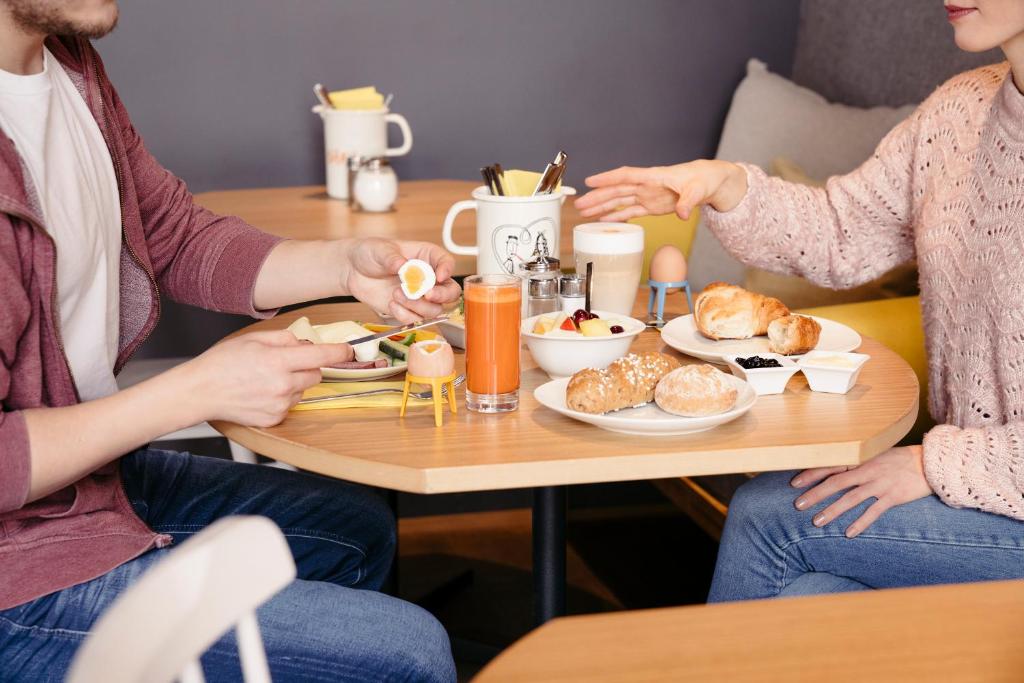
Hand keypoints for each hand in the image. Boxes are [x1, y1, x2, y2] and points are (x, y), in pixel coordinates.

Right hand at [185, 330, 352, 427]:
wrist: (200, 391)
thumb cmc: (222, 363)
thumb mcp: (253, 339)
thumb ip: (285, 338)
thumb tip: (305, 342)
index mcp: (278, 360)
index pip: (322, 356)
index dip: (339, 352)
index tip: (349, 350)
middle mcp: (282, 384)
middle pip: (316, 375)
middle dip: (307, 367)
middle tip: (284, 363)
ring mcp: (279, 405)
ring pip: (303, 391)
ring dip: (294, 384)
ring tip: (266, 380)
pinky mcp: (274, 419)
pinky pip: (291, 405)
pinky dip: (282, 399)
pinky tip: (262, 393)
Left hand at [341, 238, 461, 322]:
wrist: (352, 270)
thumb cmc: (370, 253)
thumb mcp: (380, 250)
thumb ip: (393, 258)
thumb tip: (403, 266)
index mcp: (426, 257)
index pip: (446, 262)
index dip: (447, 270)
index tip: (439, 276)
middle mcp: (428, 277)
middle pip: (450, 291)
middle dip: (441, 295)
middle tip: (427, 294)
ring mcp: (419, 296)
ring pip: (434, 309)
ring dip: (417, 306)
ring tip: (397, 294)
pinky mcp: (408, 309)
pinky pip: (416, 319)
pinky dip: (405, 315)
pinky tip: (392, 304)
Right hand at [574, 159, 746, 221]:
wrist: (711, 182)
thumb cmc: (704, 179)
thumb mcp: (699, 189)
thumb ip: (689, 201)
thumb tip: (683, 214)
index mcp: (654, 176)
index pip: (626, 176)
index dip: (607, 178)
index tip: (590, 181)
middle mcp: (647, 185)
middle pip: (617, 190)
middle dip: (597, 196)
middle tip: (579, 204)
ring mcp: (648, 196)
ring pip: (619, 201)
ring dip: (602, 207)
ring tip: (583, 213)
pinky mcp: (652, 206)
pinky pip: (630, 212)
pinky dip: (616, 216)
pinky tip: (603, 220)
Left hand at [790, 446, 932, 537]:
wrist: (930, 462)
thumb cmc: (899, 459)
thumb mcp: (875, 454)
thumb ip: (856, 461)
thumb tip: (834, 468)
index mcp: (861, 458)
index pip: (830, 465)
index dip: (811, 474)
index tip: (794, 483)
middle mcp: (867, 470)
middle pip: (836, 482)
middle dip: (815, 494)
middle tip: (798, 505)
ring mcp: (880, 484)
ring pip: (851, 498)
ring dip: (833, 510)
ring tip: (817, 522)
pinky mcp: (893, 496)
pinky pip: (874, 512)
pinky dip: (861, 523)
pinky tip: (848, 534)